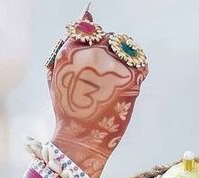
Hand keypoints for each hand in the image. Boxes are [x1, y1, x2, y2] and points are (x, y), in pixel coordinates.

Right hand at [46, 8, 148, 177]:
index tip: (99, 57)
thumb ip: (69, 45)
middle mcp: (91, 54)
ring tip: (119, 82)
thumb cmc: (68, 112)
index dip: (97, 42)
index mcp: (70, 51)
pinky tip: (130, 86)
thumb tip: (86, 16)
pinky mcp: (128, 79)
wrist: (80, 141)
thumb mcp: (57, 76)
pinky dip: (139, 72)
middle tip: (111, 76)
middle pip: (112, 38)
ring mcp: (111, 66)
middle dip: (114, 53)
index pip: (90, 29)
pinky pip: (141, 65)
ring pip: (128, 50)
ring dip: (128, 61)